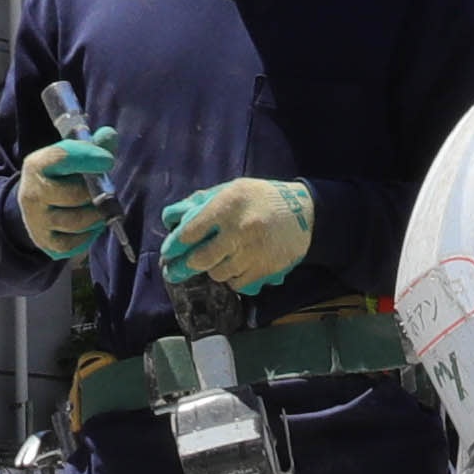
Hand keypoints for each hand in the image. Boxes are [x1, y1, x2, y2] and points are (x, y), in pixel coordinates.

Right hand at [17, 132, 117, 260]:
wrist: (34, 205)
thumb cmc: (60, 177)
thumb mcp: (70, 158)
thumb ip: (91, 146)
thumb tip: (110, 135)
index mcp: (36, 165)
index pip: (62, 156)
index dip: (87, 157)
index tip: (108, 160)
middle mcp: (32, 193)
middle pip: (75, 194)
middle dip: (96, 193)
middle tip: (104, 192)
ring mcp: (37, 221)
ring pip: (77, 221)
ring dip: (96, 216)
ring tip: (101, 210)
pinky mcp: (45, 242)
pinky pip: (74, 244)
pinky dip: (89, 236)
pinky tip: (91, 226)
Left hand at [160, 178, 313, 293]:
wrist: (305, 213)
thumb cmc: (262, 198)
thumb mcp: (233, 189)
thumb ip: (203, 202)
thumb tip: (173, 218)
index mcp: (227, 206)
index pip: (191, 231)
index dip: (175, 244)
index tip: (168, 251)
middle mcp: (238, 231)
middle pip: (200, 259)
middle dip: (183, 267)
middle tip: (174, 270)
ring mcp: (252, 253)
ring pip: (218, 274)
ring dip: (212, 270)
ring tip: (214, 263)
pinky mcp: (264, 269)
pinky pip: (236, 284)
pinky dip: (231, 279)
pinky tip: (233, 268)